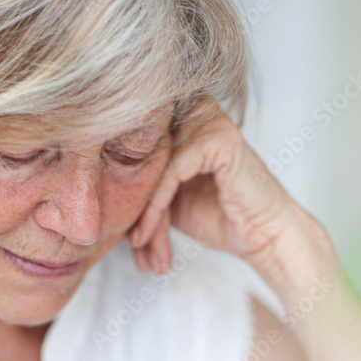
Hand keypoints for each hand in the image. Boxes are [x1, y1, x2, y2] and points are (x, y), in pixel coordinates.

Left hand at [128, 103, 316, 287]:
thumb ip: (143, 184)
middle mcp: (195, 112)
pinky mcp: (218, 139)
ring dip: (143, 214)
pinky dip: (155, 207)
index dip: (124, 194)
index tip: (123, 237)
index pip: (136, 149)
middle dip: (134, 209)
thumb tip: (97, 192)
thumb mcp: (171, 200)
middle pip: (143, 159)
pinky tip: (149, 234)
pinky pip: (170, 172)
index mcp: (184, 120)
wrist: (264, 237)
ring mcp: (208, 121)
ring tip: (141, 249)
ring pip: (153, 168)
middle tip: (133, 248)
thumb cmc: (223, 218)